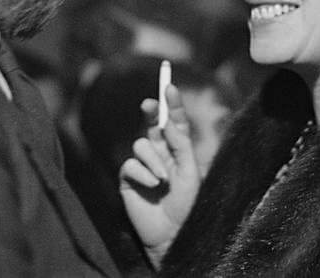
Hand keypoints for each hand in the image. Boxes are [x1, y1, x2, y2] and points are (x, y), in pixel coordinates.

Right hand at [119, 84, 200, 268]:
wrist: (173, 232)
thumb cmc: (187, 203)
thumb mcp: (191, 171)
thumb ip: (180, 145)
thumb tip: (167, 122)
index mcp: (178, 150)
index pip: (174, 121)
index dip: (172, 103)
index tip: (170, 86)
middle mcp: (160, 153)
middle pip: (153, 124)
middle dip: (152, 112)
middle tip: (150, 104)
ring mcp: (143, 165)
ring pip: (141, 144)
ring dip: (154, 160)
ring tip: (164, 179)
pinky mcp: (129, 178)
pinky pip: (131, 164)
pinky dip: (143, 173)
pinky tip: (152, 186)